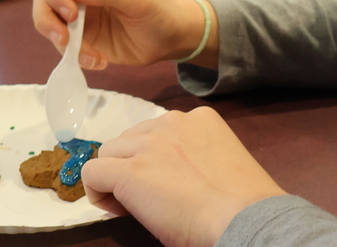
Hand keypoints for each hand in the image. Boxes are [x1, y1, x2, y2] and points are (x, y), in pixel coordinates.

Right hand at [31, 0, 209, 67]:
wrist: (169, 39)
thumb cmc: (159, 10)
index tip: (70, 13)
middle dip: (47, 16)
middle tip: (65, 37)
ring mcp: (77, 10)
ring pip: (46, 18)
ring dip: (58, 38)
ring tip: (86, 55)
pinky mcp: (79, 34)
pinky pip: (61, 42)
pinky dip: (73, 55)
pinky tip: (98, 61)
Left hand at [82, 107, 286, 246]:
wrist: (243, 217)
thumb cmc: (243, 203)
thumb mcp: (221, 161)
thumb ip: (195, 154)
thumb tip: (171, 175)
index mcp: (200, 118)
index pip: (159, 131)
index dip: (155, 159)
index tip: (166, 185)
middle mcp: (172, 122)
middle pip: (131, 138)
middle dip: (132, 165)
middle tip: (150, 198)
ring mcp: (149, 144)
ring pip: (109, 152)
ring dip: (116, 176)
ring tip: (133, 205)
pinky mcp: (130, 171)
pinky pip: (93, 172)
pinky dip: (97, 191)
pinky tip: (116, 209)